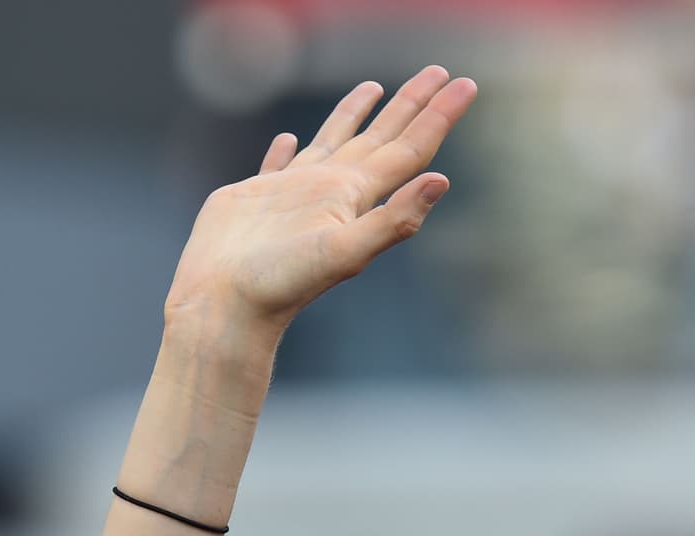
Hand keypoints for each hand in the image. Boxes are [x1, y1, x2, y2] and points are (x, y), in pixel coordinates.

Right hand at [164, 66, 476, 337]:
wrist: (227, 305)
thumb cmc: (282, 283)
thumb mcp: (345, 251)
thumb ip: (392, 218)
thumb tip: (441, 181)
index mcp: (357, 197)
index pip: (409, 149)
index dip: (438, 116)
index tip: (466, 84)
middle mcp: (333, 191)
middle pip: (382, 137)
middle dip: (411, 104)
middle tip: (438, 71)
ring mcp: (296, 194)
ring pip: (334, 142)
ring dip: (356, 116)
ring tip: (375, 88)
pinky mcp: (257, 198)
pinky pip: (280, 164)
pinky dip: (286, 150)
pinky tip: (289, 138)